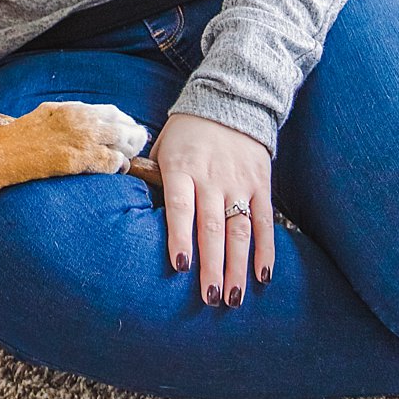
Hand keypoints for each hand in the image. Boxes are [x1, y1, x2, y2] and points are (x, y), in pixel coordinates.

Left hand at [150, 112, 273, 307]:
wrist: (230, 100)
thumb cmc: (187, 133)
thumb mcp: (163, 147)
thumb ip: (154, 179)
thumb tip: (132, 215)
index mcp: (182, 167)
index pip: (181, 206)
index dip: (181, 237)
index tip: (182, 267)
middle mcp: (212, 177)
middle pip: (212, 227)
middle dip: (212, 265)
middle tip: (210, 298)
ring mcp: (239, 182)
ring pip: (239, 230)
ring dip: (237, 266)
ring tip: (233, 297)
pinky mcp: (261, 183)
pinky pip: (264, 220)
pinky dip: (266, 248)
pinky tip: (263, 275)